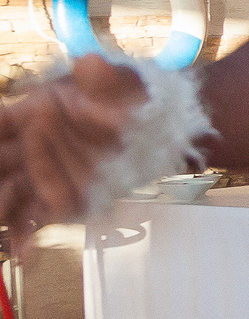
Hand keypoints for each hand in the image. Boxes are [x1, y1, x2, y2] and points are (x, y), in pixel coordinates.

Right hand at [0, 55, 149, 247]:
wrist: (162, 127)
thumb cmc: (135, 96)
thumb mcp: (123, 80)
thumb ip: (103, 75)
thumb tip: (90, 63)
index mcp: (33, 111)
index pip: (1, 124)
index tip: (2, 135)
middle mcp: (29, 144)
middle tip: (5, 195)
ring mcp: (43, 173)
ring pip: (9, 195)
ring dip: (5, 210)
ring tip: (9, 225)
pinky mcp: (61, 197)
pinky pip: (34, 218)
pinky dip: (25, 235)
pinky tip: (25, 256)